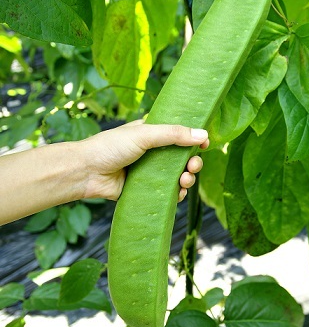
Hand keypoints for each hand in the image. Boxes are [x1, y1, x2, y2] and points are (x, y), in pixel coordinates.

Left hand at [81, 121, 208, 201]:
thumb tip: (203, 135)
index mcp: (152, 133)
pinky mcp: (144, 189)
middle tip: (193, 166)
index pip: (179, 135)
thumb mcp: (144, 134)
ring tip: (184, 180)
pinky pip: (166, 192)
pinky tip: (178, 193)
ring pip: (177, 176)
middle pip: (182, 158)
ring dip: (187, 178)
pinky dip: (176, 194)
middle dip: (192, 162)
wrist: (86, 172)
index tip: (205, 144)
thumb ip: (173, 134)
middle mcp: (152, 152)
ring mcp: (149, 171)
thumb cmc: (111, 147)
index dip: (194, 140)